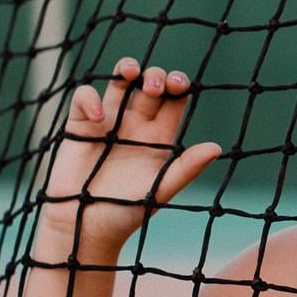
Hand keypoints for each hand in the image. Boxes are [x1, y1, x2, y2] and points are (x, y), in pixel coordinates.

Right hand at [38, 58, 221, 250]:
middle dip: (155, 77)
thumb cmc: (126, 212)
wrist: (85, 228)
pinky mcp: (80, 126)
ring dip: (126, 69)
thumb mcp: (160, 189)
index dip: (179, 85)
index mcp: (159, 137)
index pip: (174, 101)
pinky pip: (85, 98)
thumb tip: (217, 148)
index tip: (179, 85)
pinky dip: (91, 98)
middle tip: (155, 87)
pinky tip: (99, 117)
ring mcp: (108, 122)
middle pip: (150, 85)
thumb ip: (186, 168)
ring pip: (119, 82)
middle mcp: (136, 125)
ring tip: (131, 71)